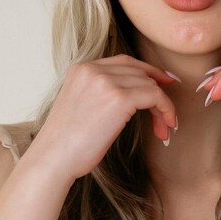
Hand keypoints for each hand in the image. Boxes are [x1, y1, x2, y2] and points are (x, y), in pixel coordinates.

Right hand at [32, 56, 179, 185]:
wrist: (54, 157)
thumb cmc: (66, 143)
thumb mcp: (80, 105)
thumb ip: (100, 92)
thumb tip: (132, 96)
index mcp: (82, 68)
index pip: (124, 62)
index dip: (148, 71)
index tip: (163, 83)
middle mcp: (94, 69)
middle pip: (139, 72)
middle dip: (157, 93)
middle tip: (165, 117)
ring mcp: (106, 82)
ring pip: (150, 84)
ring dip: (162, 106)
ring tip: (162, 128)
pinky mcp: (120, 98)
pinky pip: (155, 96)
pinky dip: (165, 109)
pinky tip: (165, 125)